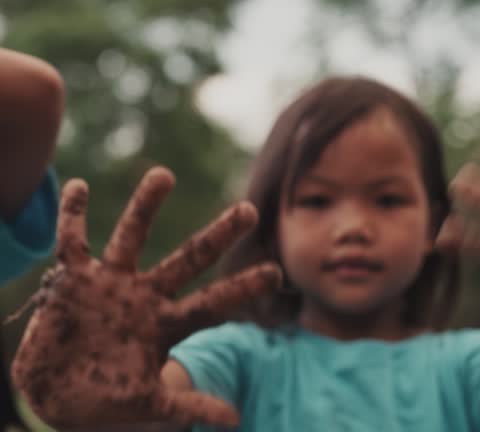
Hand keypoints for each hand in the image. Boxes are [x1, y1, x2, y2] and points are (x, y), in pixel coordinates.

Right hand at [12, 167, 280, 428]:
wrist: (57, 395)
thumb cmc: (107, 398)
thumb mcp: (150, 405)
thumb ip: (190, 407)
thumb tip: (236, 420)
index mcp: (168, 323)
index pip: (214, 302)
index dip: (242, 288)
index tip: (276, 273)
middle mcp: (146, 295)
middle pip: (189, 259)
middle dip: (218, 236)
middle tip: (249, 211)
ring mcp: (111, 283)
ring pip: (133, 237)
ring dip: (146, 207)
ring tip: (164, 174)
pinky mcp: (74, 280)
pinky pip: (72, 241)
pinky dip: (72, 216)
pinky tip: (79, 187)